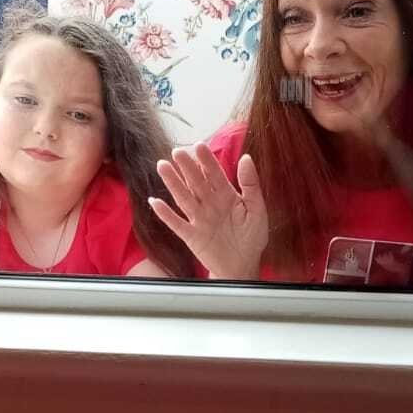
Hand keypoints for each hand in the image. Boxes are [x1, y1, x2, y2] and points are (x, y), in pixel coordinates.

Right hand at [149, 144, 267, 279]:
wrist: (243, 266)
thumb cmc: (251, 237)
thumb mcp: (257, 209)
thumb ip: (251, 185)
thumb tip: (246, 158)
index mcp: (226, 195)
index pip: (214, 173)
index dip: (207, 160)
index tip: (199, 145)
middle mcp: (209, 204)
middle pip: (195, 182)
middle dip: (187, 167)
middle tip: (178, 152)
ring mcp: (198, 219)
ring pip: (183, 198)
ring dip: (172, 183)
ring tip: (162, 166)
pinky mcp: (191, 236)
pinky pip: (176, 223)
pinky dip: (165, 214)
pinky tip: (154, 201)